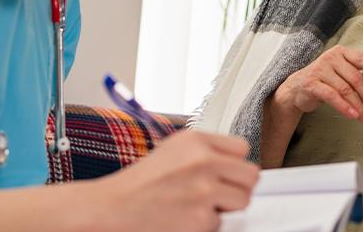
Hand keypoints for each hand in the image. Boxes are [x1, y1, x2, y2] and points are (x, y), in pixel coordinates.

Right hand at [93, 130, 259, 231]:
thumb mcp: (173, 150)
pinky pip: (222, 223)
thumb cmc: (141, 183)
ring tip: (197, 205)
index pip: (243, 148)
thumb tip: (238, 162)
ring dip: (225, 207)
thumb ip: (207, 150)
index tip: (223, 172)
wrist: (111, 209)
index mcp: (196, 140)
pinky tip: (185, 218)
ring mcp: (204, 191)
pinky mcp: (202, 219)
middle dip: (236, 186)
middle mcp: (203, 161)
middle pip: (251, 175)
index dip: (233, 164)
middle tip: (215, 193)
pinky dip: (206, 225)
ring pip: (243, 201)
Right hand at [273, 45, 362, 125]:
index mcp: (343, 53)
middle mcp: (331, 57)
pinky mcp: (311, 83)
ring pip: (345, 89)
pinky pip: (330, 95)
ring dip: (358, 106)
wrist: (298, 88)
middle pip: (356, 78)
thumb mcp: (347, 76)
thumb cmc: (328, 80)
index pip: (362, 58)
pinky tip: (352, 115)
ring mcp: (320, 69)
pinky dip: (343, 106)